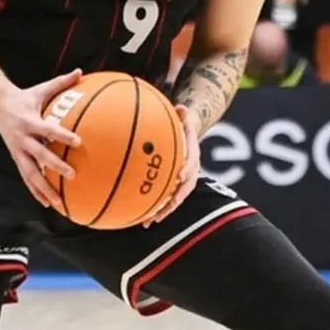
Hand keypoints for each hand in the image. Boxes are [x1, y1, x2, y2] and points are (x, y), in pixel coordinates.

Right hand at [0, 68, 82, 208]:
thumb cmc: (25, 97)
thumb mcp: (41, 88)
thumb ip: (62, 83)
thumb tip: (81, 71)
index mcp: (30, 121)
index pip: (48, 129)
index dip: (62, 135)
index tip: (78, 141)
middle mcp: (23, 139)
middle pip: (39, 155)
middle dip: (55, 166)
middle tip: (72, 174)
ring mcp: (18, 151)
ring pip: (31, 174)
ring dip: (44, 188)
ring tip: (59, 203)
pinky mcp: (16, 159)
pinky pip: (26, 178)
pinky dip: (36, 192)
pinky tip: (48, 204)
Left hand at [143, 105, 200, 225]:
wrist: (188, 136)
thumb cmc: (182, 126)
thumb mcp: (184, 118)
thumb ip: (183, 115)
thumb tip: (181, 107)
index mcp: (192, 157)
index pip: (192, 164)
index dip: (187, 171)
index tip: (180, 177)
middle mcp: (188, 173)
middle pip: (183, 190)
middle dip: (173, 201)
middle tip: (163, 209)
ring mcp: (180, 182)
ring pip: (172, 199)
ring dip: (161, 211)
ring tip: (148, 222)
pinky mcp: (170, 187)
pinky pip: (162, 199)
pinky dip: (151, 208)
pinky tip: (137, 217)